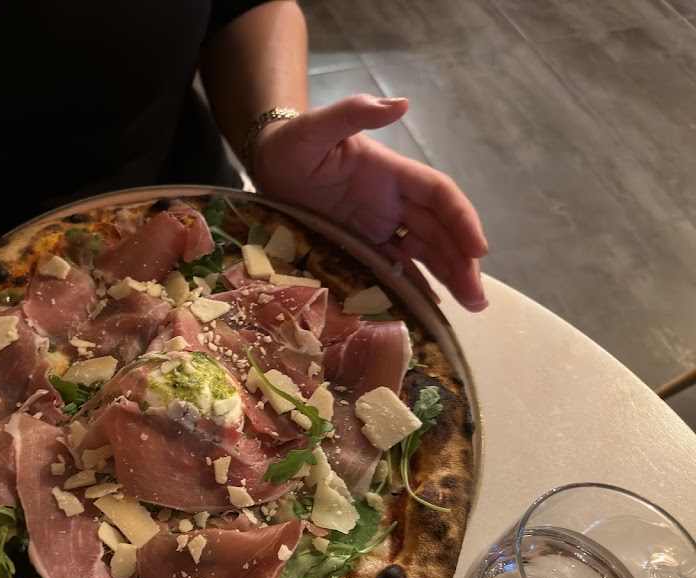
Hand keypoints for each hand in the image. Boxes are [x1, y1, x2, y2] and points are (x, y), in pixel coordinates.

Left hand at [252, 94, 488, 310]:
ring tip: (472, 307)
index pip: (438, 195)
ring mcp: (378, 224)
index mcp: (390, 172)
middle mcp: (391, 200)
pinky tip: (432, 308)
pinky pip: (395, 267)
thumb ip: (354, 113)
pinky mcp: (361, 244)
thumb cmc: (290, 142)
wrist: (266, 162)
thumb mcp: (316, 127)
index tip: (478, 249)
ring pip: (424, 252)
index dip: (461, 220)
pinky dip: (415, 285)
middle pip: (439, 231)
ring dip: (450, 277)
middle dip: (462, 262)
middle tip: (478, 299)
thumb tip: (400, 104)